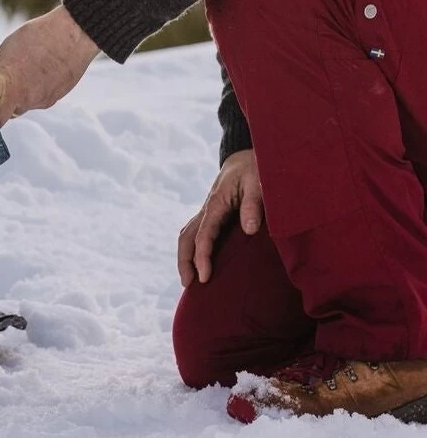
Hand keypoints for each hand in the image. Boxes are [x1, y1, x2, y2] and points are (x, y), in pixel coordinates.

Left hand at [0, 6, 99, 125]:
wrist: (73, 35)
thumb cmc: (37, 37)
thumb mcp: (8, 50)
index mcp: (4, 77)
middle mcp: (20, 95)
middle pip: (2, 115)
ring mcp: (37, 101)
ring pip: (20, 106)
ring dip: (18, 96)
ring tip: (25, 73)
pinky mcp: (51, 101)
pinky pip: (36, 101)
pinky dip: (35, 92)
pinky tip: (40, 74)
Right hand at [177, 149, 261, 286]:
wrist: (246, 157)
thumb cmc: (255, 169)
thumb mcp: (258, 183)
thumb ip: (254, 204)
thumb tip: (249, 229)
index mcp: (216, 203)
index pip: (204, 234)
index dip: (202, 257)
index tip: (205, 277)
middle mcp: (207, 208)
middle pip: (187, 236)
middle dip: (184, 260)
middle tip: (189, 285)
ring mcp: (208, 211)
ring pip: (188, 234)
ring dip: (185, 256)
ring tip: (188, 280)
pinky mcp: (213, 214)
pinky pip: (196, 232)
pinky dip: (192, 248)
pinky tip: (198, 262)